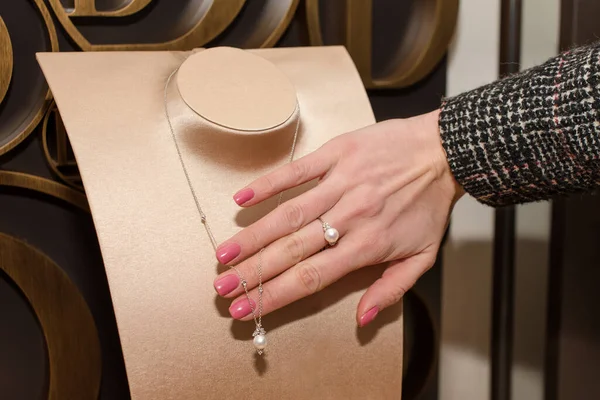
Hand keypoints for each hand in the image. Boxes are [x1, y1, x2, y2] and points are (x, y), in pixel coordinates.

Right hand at [213, 109, 463, 326]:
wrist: (445, 152)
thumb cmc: (430, 206)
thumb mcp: (423, 256)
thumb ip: (391, 289)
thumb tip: (362, 319)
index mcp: (368, 246)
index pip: (312, 277)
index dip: (275, 296)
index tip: (246, 310)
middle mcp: (350, 217)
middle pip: (293, 250)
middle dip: (254, 273)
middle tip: (222, 288)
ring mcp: (341, 183)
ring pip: (289, 214)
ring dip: (253, 236)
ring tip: (224, 254)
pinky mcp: (337, 154)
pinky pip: (297, 171)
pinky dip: (269, 184)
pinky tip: (242, 199)